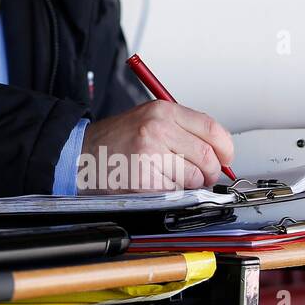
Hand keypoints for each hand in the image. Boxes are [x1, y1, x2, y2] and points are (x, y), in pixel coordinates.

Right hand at [78, 100, 233, 192]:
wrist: (80, 156)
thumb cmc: (114, 141)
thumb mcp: (147, 119)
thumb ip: (182, 129)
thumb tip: (219, 152)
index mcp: (162, 111)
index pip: (212, 130)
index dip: (225, 149)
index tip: (225, 158)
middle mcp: (157, 129)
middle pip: (208, 157)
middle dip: (208, 172)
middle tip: (197, 174)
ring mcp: (150, 155)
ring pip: (195, 178)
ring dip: (187, 184)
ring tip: (164, 176)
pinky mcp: (145, 180)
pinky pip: (177, 193)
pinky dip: (171, 194)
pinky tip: (153, 183)